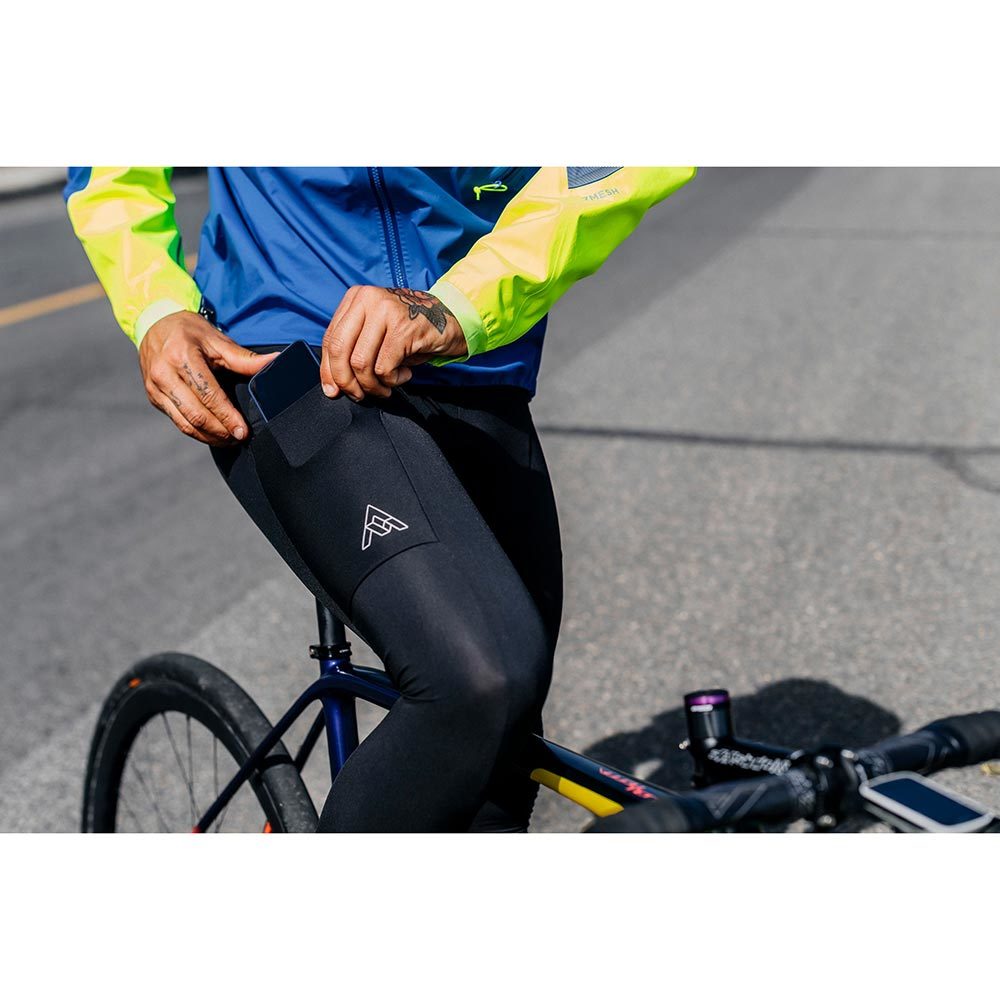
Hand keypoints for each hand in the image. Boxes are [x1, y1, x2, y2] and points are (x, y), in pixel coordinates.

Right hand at [138, 311, 277, 444]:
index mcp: (182, 357)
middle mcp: (164, 374)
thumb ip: (244, 358)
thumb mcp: (217, 340)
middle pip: (196, 414)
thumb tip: (275, 361)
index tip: (243, 430)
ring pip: (185, 424)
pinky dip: (196, 431)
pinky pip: (177, 421)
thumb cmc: (189, 332)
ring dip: (209, 437)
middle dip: (220, 431)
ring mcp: (155, 388)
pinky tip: (212, 434)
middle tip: (239, 438)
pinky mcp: (153, 397)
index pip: (209, 395)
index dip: (227, 416)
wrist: (154, 324)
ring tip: (229, 440)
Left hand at [320, 286, 467, 400]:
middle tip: (358, 395)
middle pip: (340, 350)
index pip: (330, 338)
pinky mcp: (402, 328)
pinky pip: (384, 368)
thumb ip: (354, 348)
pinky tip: (404, 376)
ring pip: (361, 362)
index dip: (328, 370)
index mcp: (355, 297)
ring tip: (385, 387)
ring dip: (372, 385)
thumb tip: (332, 383)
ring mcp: (385, 311)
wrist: (450, 319)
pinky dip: (392, 381)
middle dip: (346, 381)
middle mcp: (367, 299)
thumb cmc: (411, 330)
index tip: (333, 390)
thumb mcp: (377, 332)